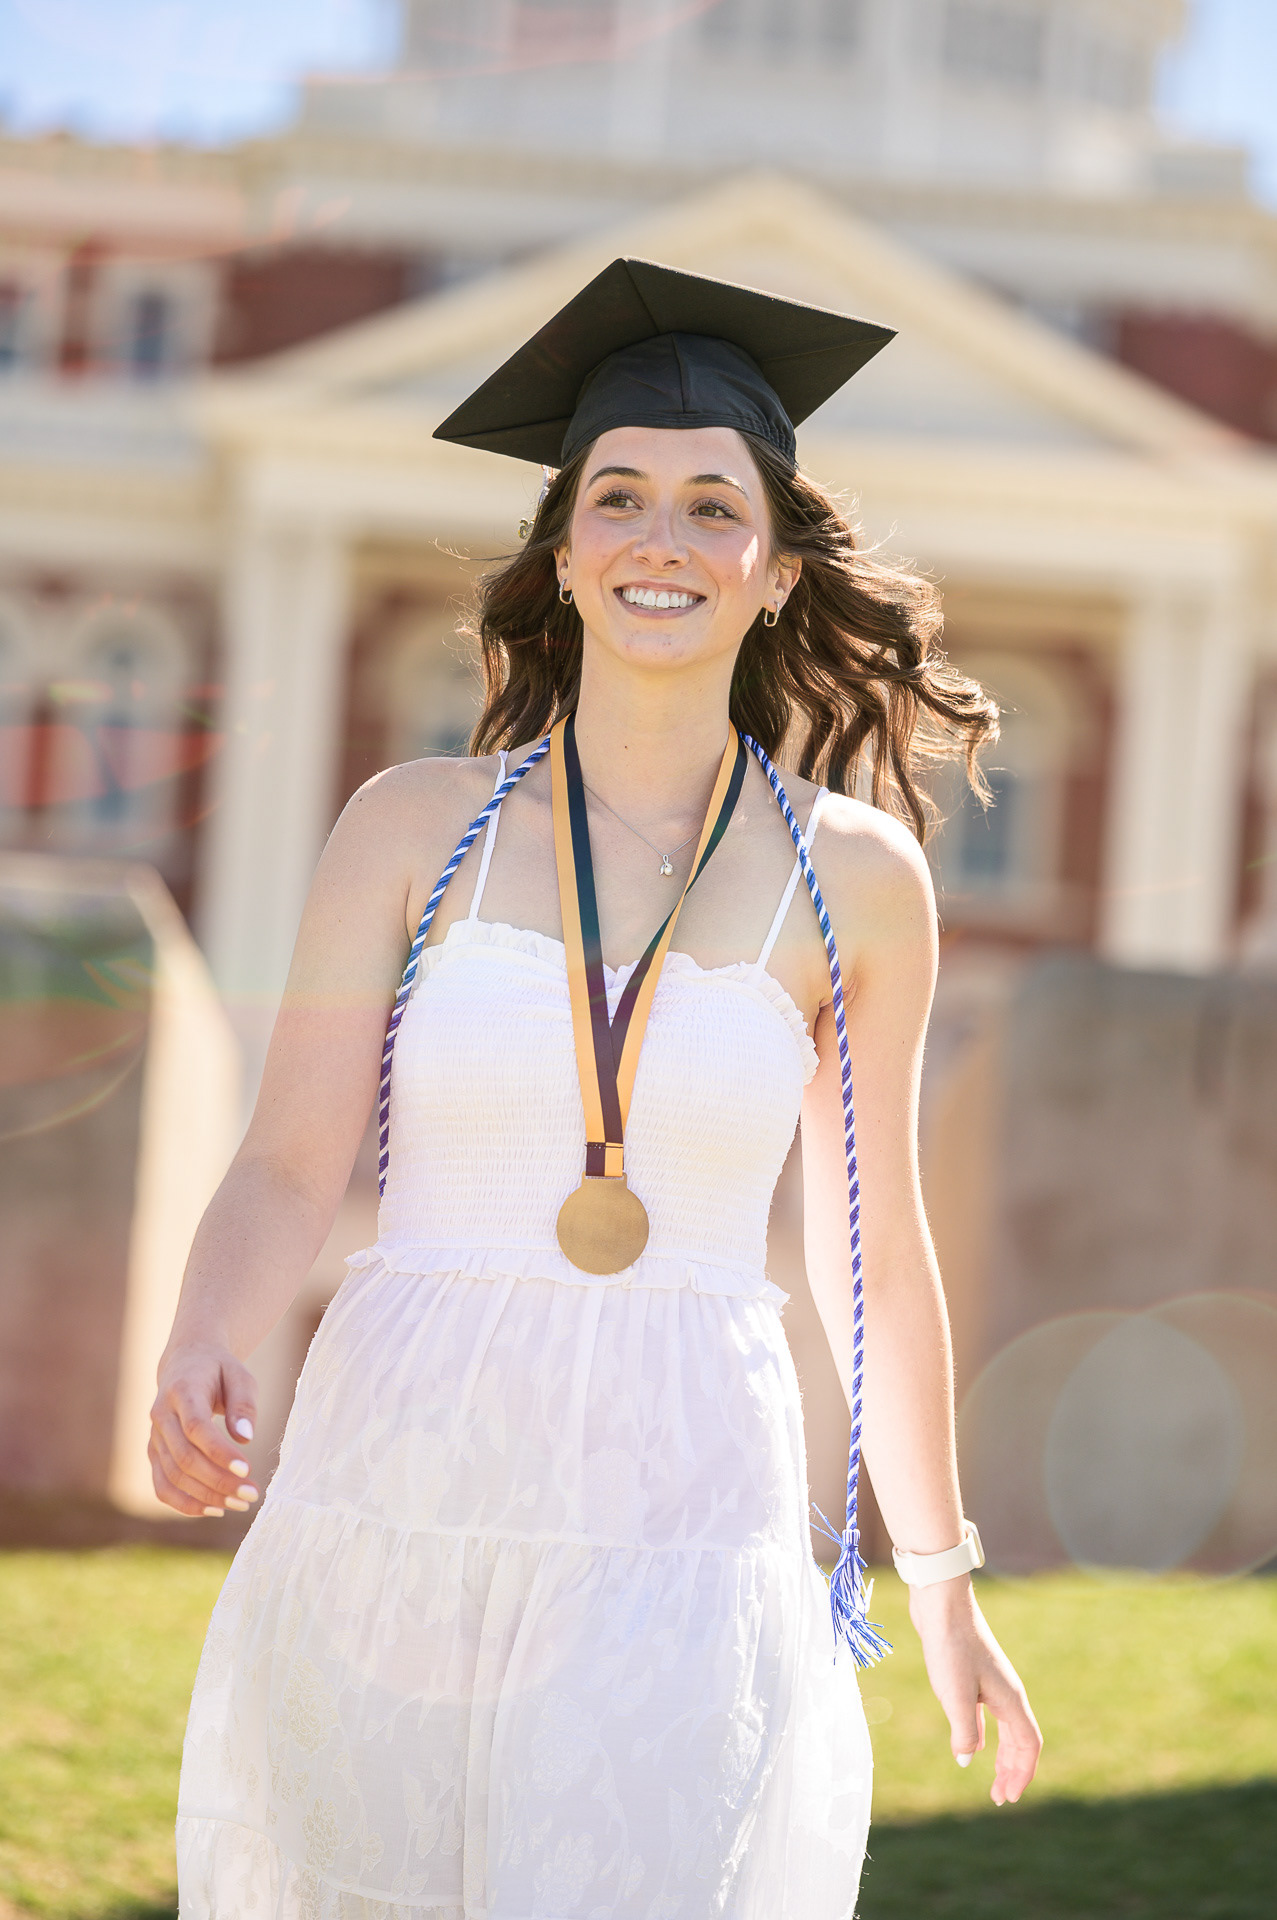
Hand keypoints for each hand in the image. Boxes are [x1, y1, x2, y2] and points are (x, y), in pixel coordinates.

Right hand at [149, 1342, 259, 1517]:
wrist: (186, 1363)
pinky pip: (163, 1486)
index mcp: (181, 1390)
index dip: (219, 1452)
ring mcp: (154, 1436)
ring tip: (240, 1504)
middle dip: (219, 1481)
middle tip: (251, 1494)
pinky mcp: (154, 1453)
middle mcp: (161, 1415)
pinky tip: (215, 1509)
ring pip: (173, 1476)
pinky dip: (185, 1503)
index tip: (247, 1469)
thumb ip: (243, 1404)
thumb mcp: (239, 1374)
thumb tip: (246, 1439)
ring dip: (207, 1496)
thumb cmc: (219, 1370)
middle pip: (184, 1458)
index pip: (196, 1427)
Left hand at [908, 1576, 1041, 1804]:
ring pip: (1004, 1728)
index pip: (1028, 1745)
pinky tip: (971, 1744)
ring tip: (992, 1778)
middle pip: (1019, 1740)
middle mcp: (1006, 1692)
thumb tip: (967, 1759)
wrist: (942, 1603)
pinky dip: (982, 1733)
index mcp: (1011, 1698)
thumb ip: (964, 1731)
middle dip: (1012, 1770)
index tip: (1007, 1798)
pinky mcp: (973, 1675)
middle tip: (999, 1797)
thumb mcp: (955, 1695)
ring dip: (1000, 1755)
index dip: (1021, 1774)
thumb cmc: (951, 1646)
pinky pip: (986, 1715)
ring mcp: (991, 1683)